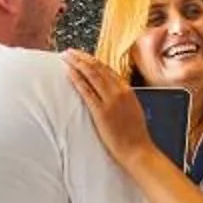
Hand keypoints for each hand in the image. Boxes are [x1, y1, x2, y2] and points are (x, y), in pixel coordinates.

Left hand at [62, 50, 152, 167]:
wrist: (137, 150)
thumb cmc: (135, 135)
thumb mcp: (133, 110)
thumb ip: (123, 99)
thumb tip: (113, 94)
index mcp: (128, 90)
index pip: (107, 70)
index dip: (93, 61)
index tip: (82, 56)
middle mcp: (120, 92)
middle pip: (98, 69)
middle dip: (82, 58)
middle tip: (69, 52)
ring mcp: (110, 101)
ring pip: (91, 75)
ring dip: (77, 63)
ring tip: (65, 57)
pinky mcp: (101, 111)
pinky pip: (86, 91)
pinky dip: (77, 79)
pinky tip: (69, 72)